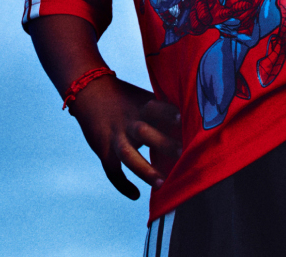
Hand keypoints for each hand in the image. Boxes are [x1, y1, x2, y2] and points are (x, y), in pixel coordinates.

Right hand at [70, 76, 181, 198]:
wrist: (89, 91)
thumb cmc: (126, 97)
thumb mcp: (144, 97)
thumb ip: (164, 108)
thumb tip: (195, 119)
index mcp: (142, 107)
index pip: (156, 108)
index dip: (168, 113)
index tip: (183, 119)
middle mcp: (128, 122)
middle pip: (143, 132)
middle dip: (162, 143)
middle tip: (182, 152)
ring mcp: (114, 136)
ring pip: (127, 154)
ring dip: (144, 169)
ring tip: (162, 184)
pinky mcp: (103, 149)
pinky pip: (112, 171)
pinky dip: (122, 185)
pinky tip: (136, 195)